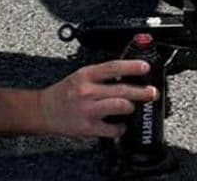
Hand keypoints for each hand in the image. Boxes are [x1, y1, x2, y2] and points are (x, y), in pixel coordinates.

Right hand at [38, 59, 155, 138]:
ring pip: (120, 106)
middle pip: (121, 89)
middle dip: (142, 91)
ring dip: (130, 107)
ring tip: (132, 107)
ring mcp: (88, 110)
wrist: (44, 111)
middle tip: (152, 93)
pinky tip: (120, 125)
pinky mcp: (88, 127)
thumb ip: (100, 75)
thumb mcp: (80, 76)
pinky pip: (113, 129)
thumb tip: (125, 74)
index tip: (145, 67)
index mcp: (86, 75)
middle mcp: (87, 91)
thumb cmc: (63, 93)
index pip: (113, 67)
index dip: (132, 66)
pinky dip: (120, 128)